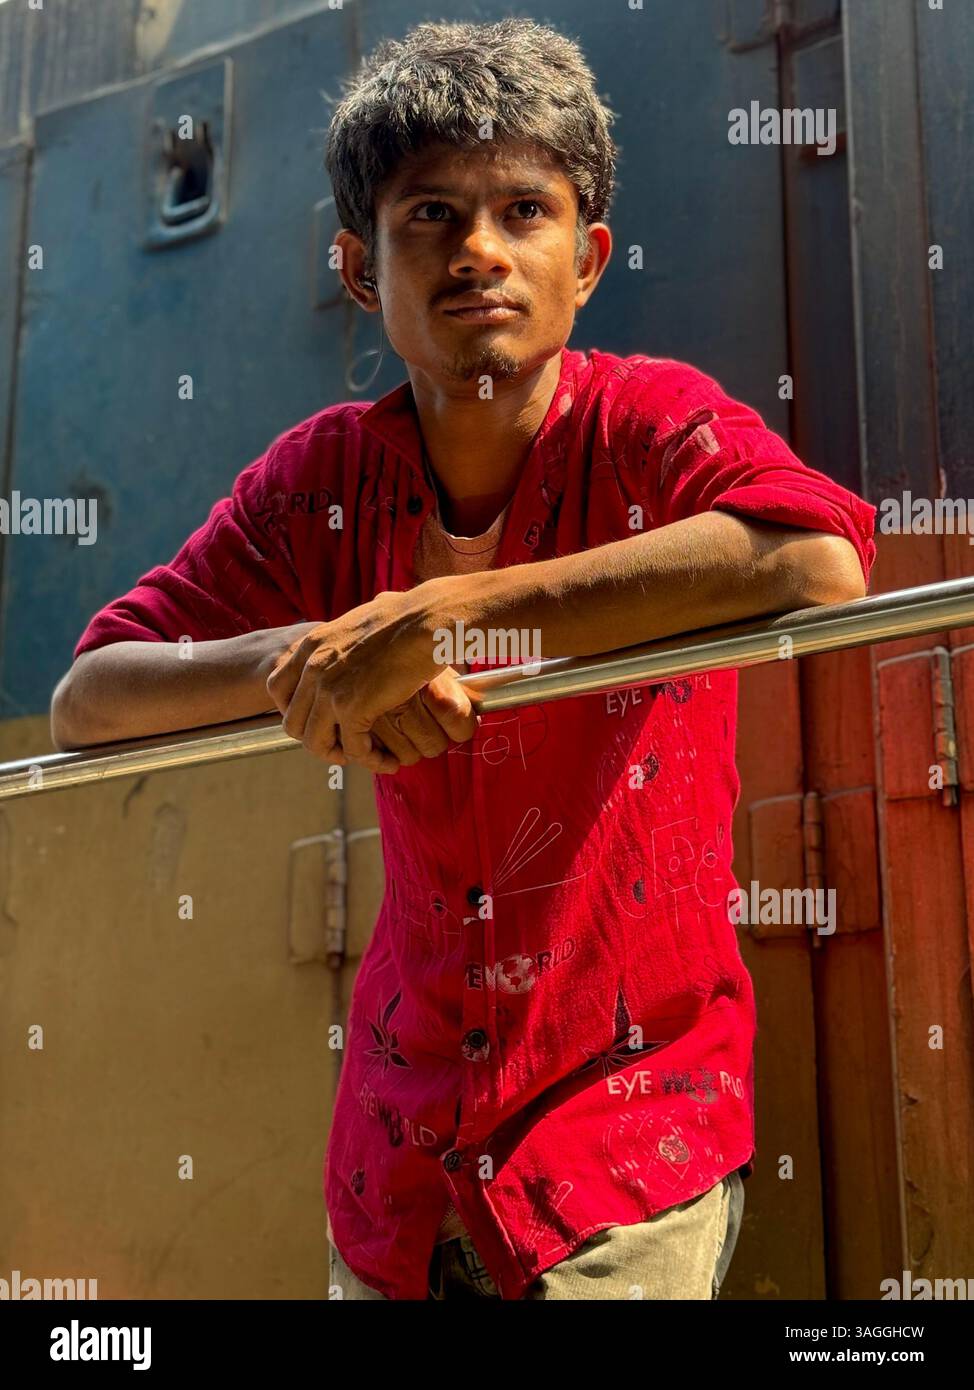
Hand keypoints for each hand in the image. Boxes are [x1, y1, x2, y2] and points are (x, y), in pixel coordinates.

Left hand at [265, 589, 474, 772]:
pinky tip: (386, 759)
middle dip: (316, 739)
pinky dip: (369, 758)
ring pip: (314, 742)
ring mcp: (328, 689)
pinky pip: (351, 747)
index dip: (294, 710)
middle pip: (292, 723)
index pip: (277, 688)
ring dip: (339, 755)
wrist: (425, 620)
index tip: (319, 719)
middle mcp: (312, 667)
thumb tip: (361, 624)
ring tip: (364, 756)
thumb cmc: (408, 615)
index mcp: (312, 645)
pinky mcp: (351, 708)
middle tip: (342, 745)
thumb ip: (349, 634)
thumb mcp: (361, 619)